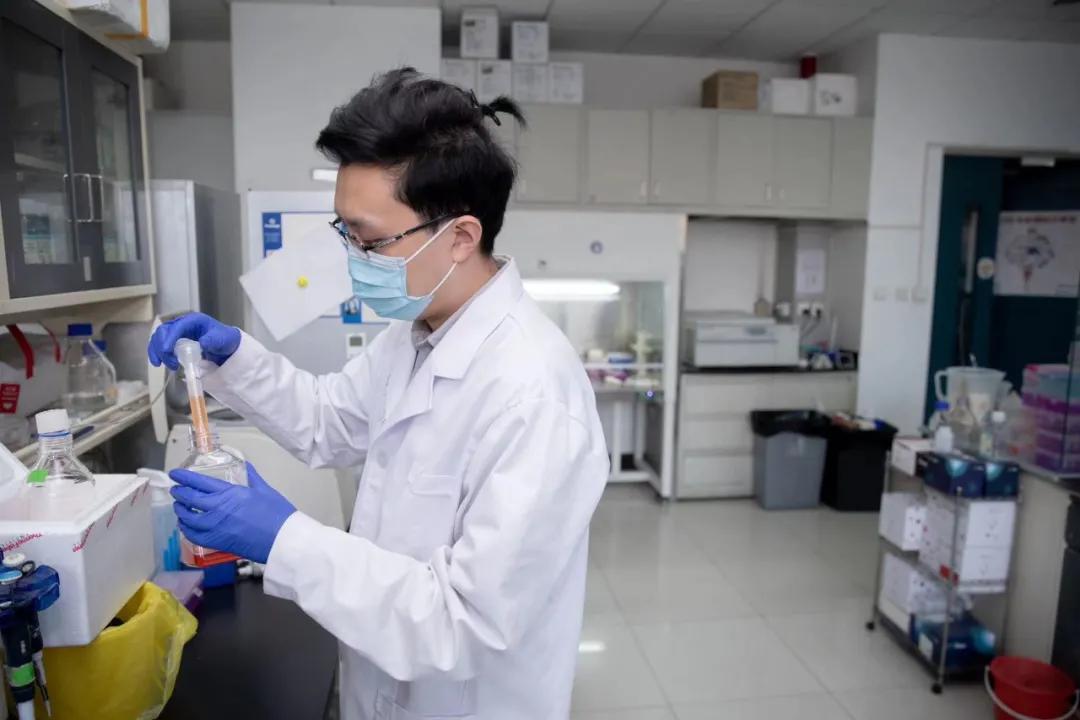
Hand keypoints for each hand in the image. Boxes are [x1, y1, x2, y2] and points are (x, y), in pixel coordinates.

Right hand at [148, 312, 240, 369]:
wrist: (226, 345)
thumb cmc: (224, 340)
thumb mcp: (222, 339)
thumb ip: (213, 340)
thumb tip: (202, 343)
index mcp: (193, 320)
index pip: (177, 327)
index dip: (169, 338)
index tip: (166, 351)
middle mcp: (182, 323)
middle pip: (164, 331)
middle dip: (162, 347)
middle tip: (172, 363)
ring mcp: (177, 331)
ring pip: (159, 337)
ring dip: (158, 351)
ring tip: (167, 365)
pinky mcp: (174, 340)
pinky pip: (161, 344)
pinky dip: (157, 352)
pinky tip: (158, 363)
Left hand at [170, 462, 295, 564]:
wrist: (281, 540)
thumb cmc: (277, 514)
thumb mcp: (264, 489)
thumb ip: (251, 476)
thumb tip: (245, 464)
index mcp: (229, 494)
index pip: (199, 482)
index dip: (184, 477)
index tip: (175, 474)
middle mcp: (217, 510)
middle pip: (189, 499)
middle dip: (180, 493)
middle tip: (176, 489)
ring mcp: (215, 527)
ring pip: (188, 518)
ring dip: (180, 511)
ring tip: (179, 506)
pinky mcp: (216, 542)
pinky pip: (193, 536)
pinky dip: (186, 529)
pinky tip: (186, 526)